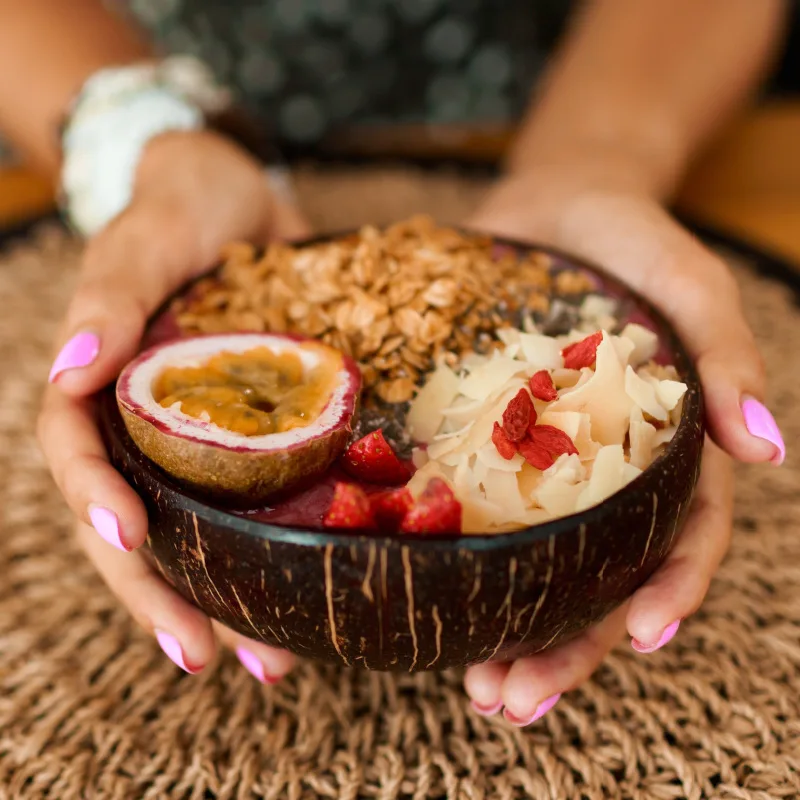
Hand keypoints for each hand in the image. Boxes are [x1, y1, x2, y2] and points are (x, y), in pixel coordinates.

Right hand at [38, 130, 308, 680]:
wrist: (243, 195)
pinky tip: (311, 596)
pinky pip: (263, 501)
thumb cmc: (182, 205)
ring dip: (226, 600)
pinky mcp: (260, 436)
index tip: (134, 544)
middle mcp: (147, 427)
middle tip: (208, 657)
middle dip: (163, 594)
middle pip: (138, 526)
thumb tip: (69, 369)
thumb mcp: (146, 238)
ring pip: (200, 532)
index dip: (97, 504)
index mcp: (102, 388)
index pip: (80, 459)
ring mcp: (204, 438)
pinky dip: (279, 552)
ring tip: (270, 661)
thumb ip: (110, 298)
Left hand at [461, 163, 784, 723]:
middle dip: (571, 647)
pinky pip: (471, 513)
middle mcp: (602, 471)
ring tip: (479, 691)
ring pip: (535, 568)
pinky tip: (427, 603)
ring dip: (514, 634)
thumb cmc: (628, 237)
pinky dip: (459, 566)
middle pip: (599, 579)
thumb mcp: (685, 281)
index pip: (680, 538)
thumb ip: (725, 357)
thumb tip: (770, 450)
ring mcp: (538, 463)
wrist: (548, 205)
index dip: (670, 593)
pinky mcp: (481, 443)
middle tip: (517, 701)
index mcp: (662, 449)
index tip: (643, 643)